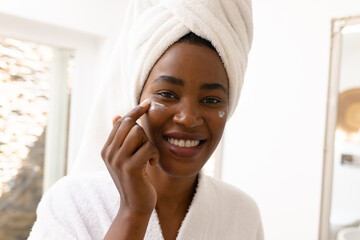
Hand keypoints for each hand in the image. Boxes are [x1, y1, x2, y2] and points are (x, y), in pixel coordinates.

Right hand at [101, 99, 159, 216]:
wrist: (135, 206)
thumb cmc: (134, 180)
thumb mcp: (125, 158)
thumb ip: (121, 139)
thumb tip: (117, 115)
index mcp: (107, 149)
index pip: (121, 122)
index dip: (135, 111)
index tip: (147, 103)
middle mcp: (109, 153)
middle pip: (130, 124)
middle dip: (144, 132)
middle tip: (147, 147)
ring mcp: (118, 160)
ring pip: (139, 133)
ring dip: (150, 144)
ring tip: (150, 157)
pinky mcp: (130, 168)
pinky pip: (148, 147)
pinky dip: (155, 154)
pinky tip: (153, 164)